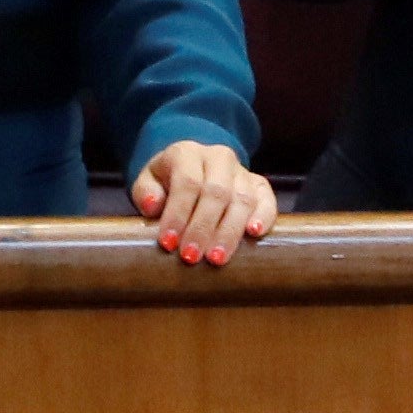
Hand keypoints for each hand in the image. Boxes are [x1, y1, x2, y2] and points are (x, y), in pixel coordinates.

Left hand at [130, 140, 278, 264]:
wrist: (192, 170)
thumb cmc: (166, 183)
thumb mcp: (148, 182)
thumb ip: (146, 192)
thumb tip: (152, 205)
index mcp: (187, 153)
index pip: (187, 182)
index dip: (178, 214)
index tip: (168, 243)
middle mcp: (218, 157)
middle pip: (216, 191)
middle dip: (202, 227)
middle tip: (191, 257)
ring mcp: (241, 171)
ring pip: (242, 198)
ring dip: (229, 231)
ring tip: (216, 259)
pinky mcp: (259, 185)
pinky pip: (267, 199)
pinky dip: (264, 216)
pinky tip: (254, 234)